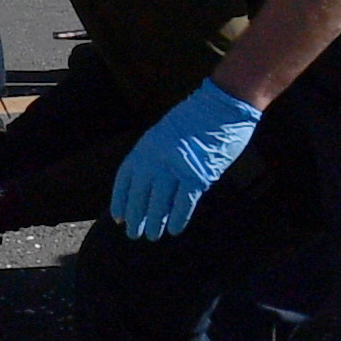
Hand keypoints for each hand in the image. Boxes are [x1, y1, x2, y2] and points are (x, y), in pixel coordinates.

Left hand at [109, 78, 262, 239]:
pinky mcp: (198, 174)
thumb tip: (148, 180)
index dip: (120, 199)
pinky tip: (174, 230)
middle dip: (136, 216)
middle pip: (139, 194)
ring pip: (159, 202)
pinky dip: (178, 218)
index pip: (125, 178)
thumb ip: (155, 154)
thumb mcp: (165, 132)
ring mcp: (175, 166)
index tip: (118, 217)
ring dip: (155, 222)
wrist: (222, 104)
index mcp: (145, 146)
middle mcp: (155, 158)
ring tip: (152, 236)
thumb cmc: (197, 116)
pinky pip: (184, 202)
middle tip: (134, 234)